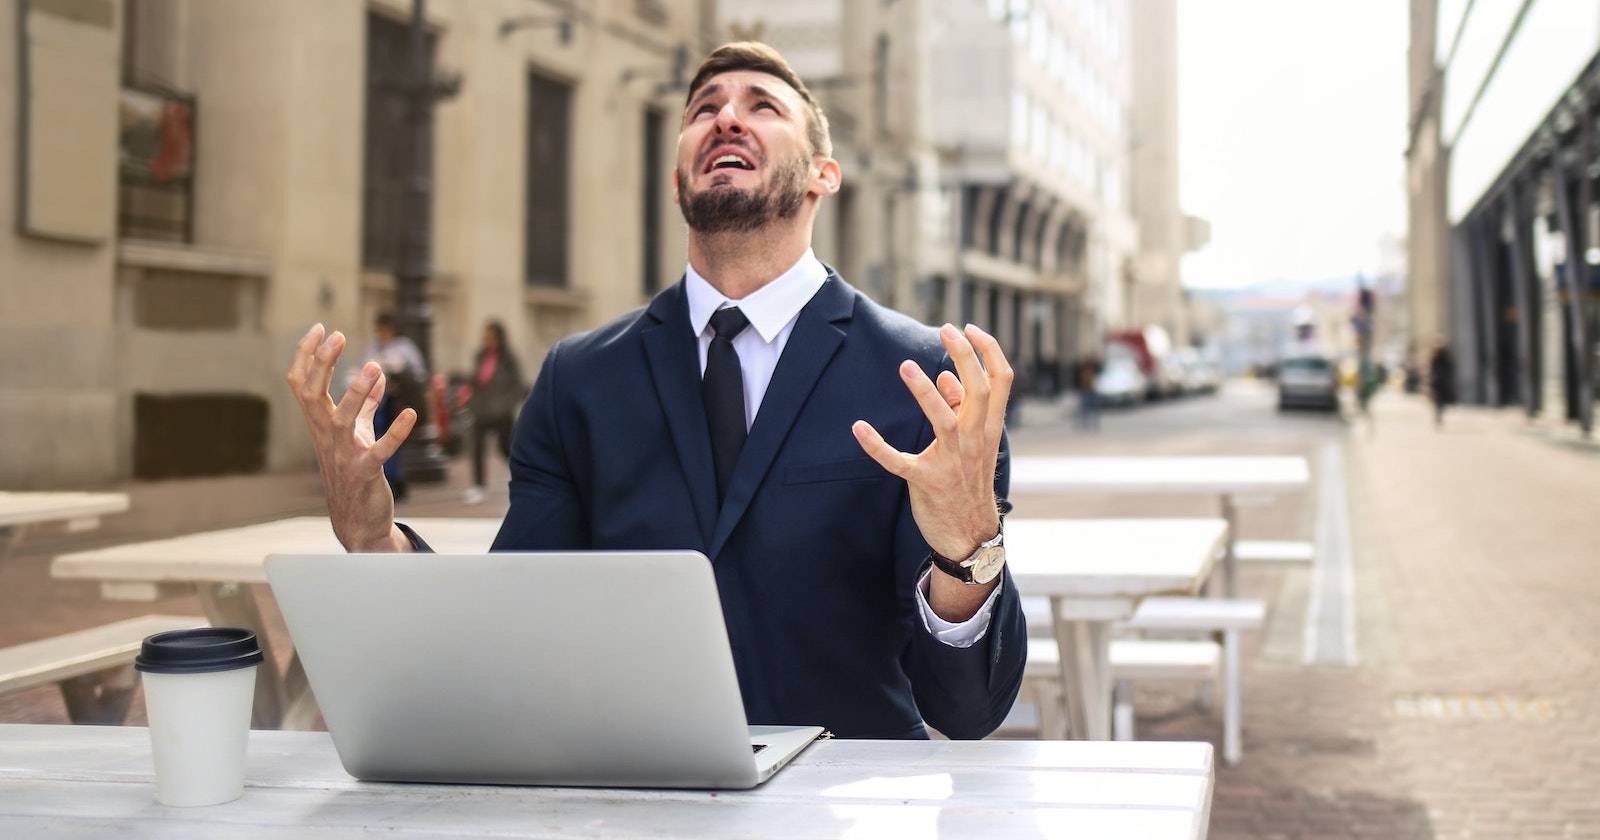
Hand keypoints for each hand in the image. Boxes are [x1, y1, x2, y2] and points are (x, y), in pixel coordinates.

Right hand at [286, 324, 415, 551]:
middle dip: (323, 364)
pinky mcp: (365, 473)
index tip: (319, 327)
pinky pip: (379, 452)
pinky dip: (394, 433)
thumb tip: (378, 375)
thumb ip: (365, 405)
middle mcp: (326, 437)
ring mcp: (344, 456)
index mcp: (320, 424)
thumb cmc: (354, 471)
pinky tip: (410, 414)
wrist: (358, 521)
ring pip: (342, 420)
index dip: (307, 356)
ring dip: (356, 393)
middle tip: (337, 335)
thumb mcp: (357, 434)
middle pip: (313, 395)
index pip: (302, 384)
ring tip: (373, 367)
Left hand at [852, 323, 1011, 611]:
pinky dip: (877, 445)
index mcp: (989, 427)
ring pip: (943, 419)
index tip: (970, 328)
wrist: (969, 534)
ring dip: (923, 391)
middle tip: (946, 330)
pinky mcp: (926, 481)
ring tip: (905, 366)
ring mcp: (951, 461)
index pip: (1001, 381)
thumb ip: (963, 410)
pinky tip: (859, 428)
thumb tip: (946, 378)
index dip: (989, 350)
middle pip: (978, 389)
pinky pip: (899, 460)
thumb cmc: (969, 481)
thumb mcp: (975, 444)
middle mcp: (975, 439)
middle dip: (964, 356)